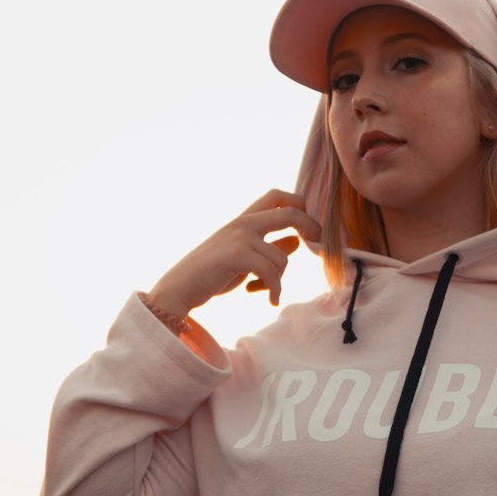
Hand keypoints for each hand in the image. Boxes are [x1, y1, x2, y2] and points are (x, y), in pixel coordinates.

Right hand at [146, 190, 321, 314]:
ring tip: (265, 290)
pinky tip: (267, 299)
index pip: (278, 196)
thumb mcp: (243, 257)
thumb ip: (269, 246)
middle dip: (312, 227)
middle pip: (290, 212)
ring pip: (282, 257)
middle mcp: (243, 223)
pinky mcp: (236, 255)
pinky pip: (272, 272)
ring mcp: (239, 237)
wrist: (179, 289)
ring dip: (279, 280)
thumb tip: (297, 241)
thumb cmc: (210, 274)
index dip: (300, 206)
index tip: (309, 229)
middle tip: (317, 245)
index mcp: (244, 219)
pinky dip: (274, 290)